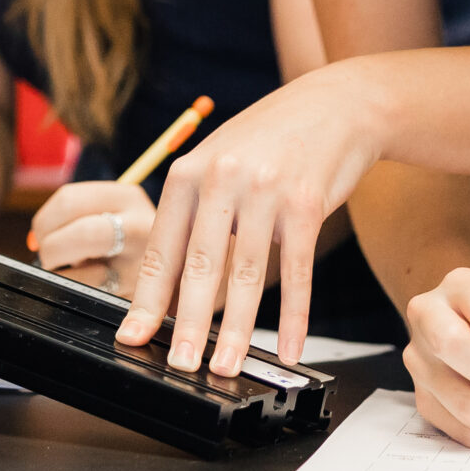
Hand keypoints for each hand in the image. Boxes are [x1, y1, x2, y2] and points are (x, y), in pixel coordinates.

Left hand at [29, 180, 155, 289]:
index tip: (44, 233)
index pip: (69, 199)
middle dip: (51, 247)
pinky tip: (82, 283)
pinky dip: (71, 289)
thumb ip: (72, 215)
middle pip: (79, 232)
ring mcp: (140, 264)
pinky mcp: (135, 294)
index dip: (44, 220)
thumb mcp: (110, 211)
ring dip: (59, 272)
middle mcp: (140, 226)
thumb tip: (33, 241)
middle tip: (50, 255)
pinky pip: (86, 293)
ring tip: (68, 269)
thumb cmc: (124, 238)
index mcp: (128, 196)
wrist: (173, 268)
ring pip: (81, 268)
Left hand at [117, 62, 386, 372]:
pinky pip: (298, 272)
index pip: (162, 247)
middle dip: (188, 323)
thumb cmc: (270, 140)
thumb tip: (172, 283)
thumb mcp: (219, 162)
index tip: (133, 335)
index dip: (146, 298)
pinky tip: (291, 348)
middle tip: (180, 364)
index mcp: (189, 173)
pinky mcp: (307, 204)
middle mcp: (223, 179)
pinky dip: (295, 317)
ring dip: (238, 329)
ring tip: (227, 365)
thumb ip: (196, 213)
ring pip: (248, 274)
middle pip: (200, 265)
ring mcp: (266, 191)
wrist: (335, 105)